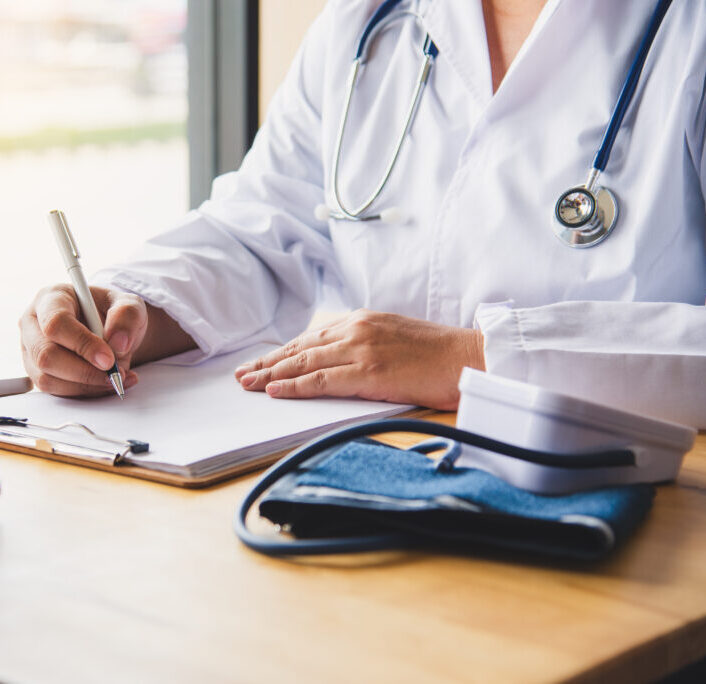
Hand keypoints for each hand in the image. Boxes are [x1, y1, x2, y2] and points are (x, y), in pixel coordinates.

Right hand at [20, 284, 146, 396]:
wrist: (111, 330)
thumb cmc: (113, 312)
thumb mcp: (129, 304)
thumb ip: (127, 316)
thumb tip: (118, 343)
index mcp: (52, 298)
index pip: (56, 323)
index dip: (82, 344)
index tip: (108, 359)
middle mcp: (34, 324)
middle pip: (45, 355)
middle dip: (84, 371)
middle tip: (114, 374)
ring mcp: (31, 351)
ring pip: (47, 378)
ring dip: (86, 385)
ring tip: (115, 378)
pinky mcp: (38, 373)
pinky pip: (55, 391)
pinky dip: (85, 392)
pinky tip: (106, 384)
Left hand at [233, 310, 484, 409]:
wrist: (470, 357)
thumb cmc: (438, 354)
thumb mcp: (394, 338)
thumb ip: (364, 344)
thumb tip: (339, 362)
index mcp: (362, 320)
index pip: (311, 337)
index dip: (283, 352)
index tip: (263, 363)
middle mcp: (356, 329)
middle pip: (300, 348)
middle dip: (268, 363)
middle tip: (241, 375)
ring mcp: (361, 349)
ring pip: (304, 362)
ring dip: (271, 375)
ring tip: (248, 384)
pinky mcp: (369, 371)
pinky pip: (322, 379)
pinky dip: (296, 386)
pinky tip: (276, 390)